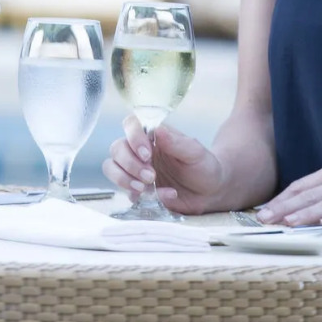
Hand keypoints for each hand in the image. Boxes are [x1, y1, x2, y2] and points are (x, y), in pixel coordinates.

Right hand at [103, 116, 226, 213]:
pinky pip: (126, 191)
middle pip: (117, 149)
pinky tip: (165, 196)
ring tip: (147, 188)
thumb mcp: (196, 153)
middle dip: (130, 164)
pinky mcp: (137, 190)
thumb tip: (158, 130)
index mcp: (152, 135)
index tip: (147, 154)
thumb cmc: (204, 166)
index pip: (131, 125)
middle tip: (151, 176)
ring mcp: (135, 170)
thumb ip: (177, 142)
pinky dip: (141, 196)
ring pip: (111, 168)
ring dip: (124, 179)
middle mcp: (139, 150)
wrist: (211, 193)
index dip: (133, 137)